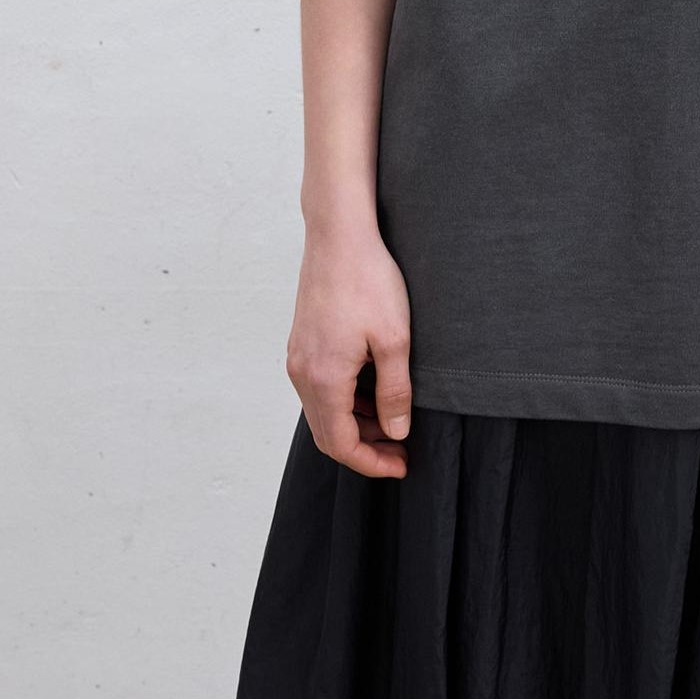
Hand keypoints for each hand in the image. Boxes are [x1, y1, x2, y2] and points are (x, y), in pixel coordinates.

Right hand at [286, 218, 414, 477]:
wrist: (339, 233)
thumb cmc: (369, 280)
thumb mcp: (394, 339)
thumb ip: (395, 392)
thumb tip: (395, 433)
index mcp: (323, 379)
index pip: (340, 444)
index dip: (371, 462)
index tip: (402, 465)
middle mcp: (302, 372)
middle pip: (327, 432)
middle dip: (364, 447)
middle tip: (400, 448)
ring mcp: (298, 356)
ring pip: (323, 410)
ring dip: (354, 422)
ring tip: (392, 418)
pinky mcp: (302, 341)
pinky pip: (319, 386)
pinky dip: (344, 398)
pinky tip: (372, 387)